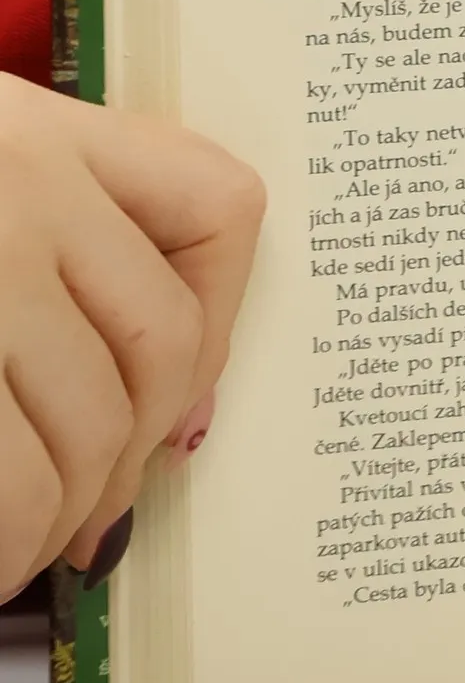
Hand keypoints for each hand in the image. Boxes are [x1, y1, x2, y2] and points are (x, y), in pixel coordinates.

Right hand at [0, 74, 262, 599]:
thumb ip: (68, 259)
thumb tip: (183, 428)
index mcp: (44, 127)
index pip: (219, 202)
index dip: (225, 322)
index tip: (186, 417)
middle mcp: (23, 177)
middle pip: (159, 336)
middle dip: (133, 454)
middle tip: (93, 529)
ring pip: (90, 414)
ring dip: (65, 512)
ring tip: (29, 555)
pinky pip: (9, 465)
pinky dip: (10, 528)